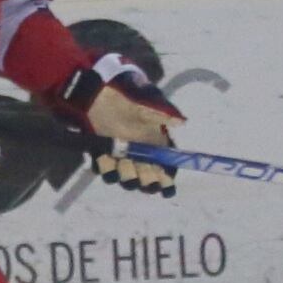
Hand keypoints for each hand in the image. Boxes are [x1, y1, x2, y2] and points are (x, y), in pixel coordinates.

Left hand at [68, 67, 180, 195]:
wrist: (101, 94)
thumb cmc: (130, 97)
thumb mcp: (149, 104)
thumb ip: (163, 114)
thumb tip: (181, 121)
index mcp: (158, 144)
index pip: (167, 168)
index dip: (167, 180)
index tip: (166, 188)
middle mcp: (142, 154)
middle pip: (147, 178)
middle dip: (146, 180)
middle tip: (142, 171)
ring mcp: (122, 156)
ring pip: (126, 178)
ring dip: (125, 174)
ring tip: (121, 160)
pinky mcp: (104, 154)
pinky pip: (105, 170)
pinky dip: (105, 167)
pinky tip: (105, 157)